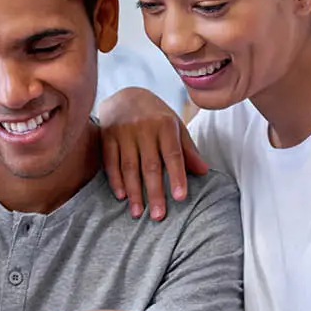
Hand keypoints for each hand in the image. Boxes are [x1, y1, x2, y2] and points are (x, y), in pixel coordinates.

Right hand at [98, 88, 206, 220]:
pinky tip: (122, 196)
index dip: (177, 176)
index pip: (173, 154)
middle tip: (159, 216)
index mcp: (165, 125)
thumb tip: (203, 171)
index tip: (180, 197)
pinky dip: (115, 180)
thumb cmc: (156, 116)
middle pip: (150, 165)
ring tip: (138, 213)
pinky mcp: (106, 136)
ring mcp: (123, 132)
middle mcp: (144, 128)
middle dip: (154, 192)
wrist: (125, 95)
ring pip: (129, 167)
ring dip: (134, 192)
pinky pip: (110, 162)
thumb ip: (187, 149)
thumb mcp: (175, 126)